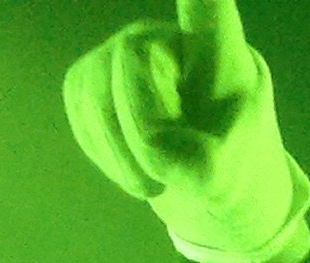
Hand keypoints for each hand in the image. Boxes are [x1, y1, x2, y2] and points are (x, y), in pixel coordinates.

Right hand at [63, 0, 308, 262]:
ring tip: (156, 173)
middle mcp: (163, 34)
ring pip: (98, 92)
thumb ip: (199, 167)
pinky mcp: (89, 76)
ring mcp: (121, 51)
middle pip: (132, 62)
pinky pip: (81, 111)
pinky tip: (131, 159)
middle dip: (145, 131)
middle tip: (174, 168)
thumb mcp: (229, 181)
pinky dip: (104, 153)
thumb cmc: (229, 165)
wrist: (203, 180)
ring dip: (125, 155)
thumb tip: (151, 145)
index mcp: (217, 48)